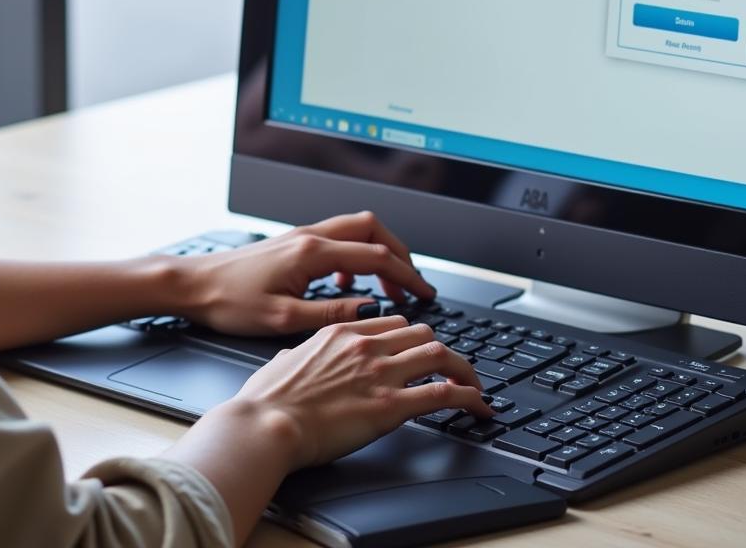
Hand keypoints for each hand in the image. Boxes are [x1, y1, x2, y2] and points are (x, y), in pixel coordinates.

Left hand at [176, 210, 435, 335]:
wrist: (193, 285)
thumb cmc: (229, 302)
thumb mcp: (283, 319)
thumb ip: (330, 314)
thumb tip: (368, 311)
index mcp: (312, 253)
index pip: (376, 257)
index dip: (407, 276)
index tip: (426, 294)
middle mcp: (309, 237)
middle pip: (372, 230)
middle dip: (400, 255)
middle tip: (413, 285)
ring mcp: (300, 237)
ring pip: (355, 230)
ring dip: (378, 254)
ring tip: (387, 287)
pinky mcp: (292, 244)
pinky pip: (336, 240)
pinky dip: (354, 257)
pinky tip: (346, 286)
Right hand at [225, 314, 492, 470]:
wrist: (266, 423)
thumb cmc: (267, 399)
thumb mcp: (280, 361)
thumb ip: (296, 355)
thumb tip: (292, 358)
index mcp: (339, 331)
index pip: (393, 322)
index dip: (413, 336)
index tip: (420, 349)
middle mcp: (364, 345)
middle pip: (422, 332)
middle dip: (441, 350)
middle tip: (452, 368)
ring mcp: (380, 372)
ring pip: (440, 354)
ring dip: (463, 370)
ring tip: (474, 386)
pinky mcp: (390, 405)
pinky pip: (443, 393)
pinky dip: (468, 397)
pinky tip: (478, 406)